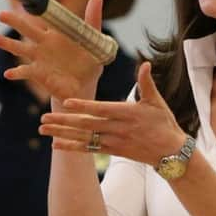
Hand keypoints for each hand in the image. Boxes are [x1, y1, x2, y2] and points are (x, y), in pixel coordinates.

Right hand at [0, 0, 104, 101]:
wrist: (83, 86)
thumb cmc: (88, 60)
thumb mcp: (94, 39)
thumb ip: (92, 19)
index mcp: (58, 32)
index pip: (44, 16)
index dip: (34, 7)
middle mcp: (44, 43)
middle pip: (27, 29)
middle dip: (14, 21)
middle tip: (1, 14)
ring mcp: (39, 58)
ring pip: (21, 49)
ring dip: (8, 44)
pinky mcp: (38, 73)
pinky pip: (25, 72)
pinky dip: (17, 73)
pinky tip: (9, 74)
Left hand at [39, 62, 187, 166]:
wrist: (171, 152)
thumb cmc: (164, 123)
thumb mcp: (156, 101)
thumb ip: (146, 82)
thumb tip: (145, 63)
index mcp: (127, 113)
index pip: (101, 109)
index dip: (84, 106)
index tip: (66, 102)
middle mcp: (118, 129)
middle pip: (87, 124)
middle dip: (64, 121)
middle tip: (43, 118)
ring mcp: (114, 141)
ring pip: (84, 137)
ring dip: (62, 133)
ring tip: (44, 129)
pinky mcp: (113, 151)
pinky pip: (89, 149)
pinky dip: (72, 147)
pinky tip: (56, 144)